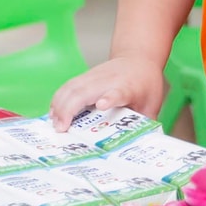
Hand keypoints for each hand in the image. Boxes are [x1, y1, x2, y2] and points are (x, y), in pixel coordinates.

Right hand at [48, 55, 164, 129]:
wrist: (138, 57)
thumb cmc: (146, 84)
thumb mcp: (152, 104)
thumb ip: (144, 124)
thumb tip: (140, 148)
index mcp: (128, 88)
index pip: (118, 92)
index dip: (109, 98)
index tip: (102, 105)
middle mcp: (109, 80)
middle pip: (84, 90)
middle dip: (69, 108)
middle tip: (61, 129)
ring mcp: (94, 76)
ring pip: (71, 87)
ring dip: (59, 105)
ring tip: (54, 124)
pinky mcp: (85, 76)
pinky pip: (67, 87)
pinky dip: (58, 100)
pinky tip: (54, 114)